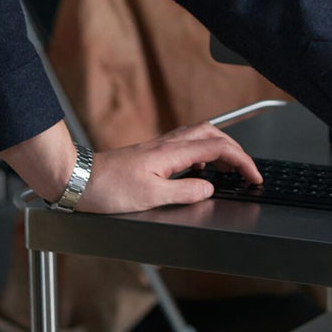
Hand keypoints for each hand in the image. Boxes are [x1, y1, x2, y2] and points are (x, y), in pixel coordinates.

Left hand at [74, 122, 261, 213]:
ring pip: (200, 136)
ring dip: (220, 148)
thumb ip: (185, 192)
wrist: (78, 179)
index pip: (219, 149)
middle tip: (246, 170)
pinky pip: (186, 145)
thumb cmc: (108, 188)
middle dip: (236, 149)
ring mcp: (159, 147)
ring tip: (228, 168)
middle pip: (213, 134)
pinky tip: (197, 170)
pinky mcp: (151, 153)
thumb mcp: (151, 197)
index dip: (241, 161)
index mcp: (172, 153)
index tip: (253, 176)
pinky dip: (202, 153)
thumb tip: (209, 188)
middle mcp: (168, 144)